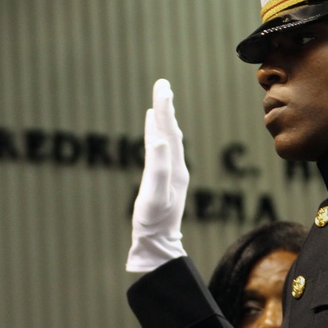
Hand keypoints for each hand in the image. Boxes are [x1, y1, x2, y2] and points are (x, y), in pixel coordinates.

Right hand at [126, 79, 188, 271]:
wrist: (158, 243)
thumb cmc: (154, 222)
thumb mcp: (155, 195)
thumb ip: (158, 167)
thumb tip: (158, 139)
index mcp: (175, 167)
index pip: (169, 132)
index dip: (164, 110)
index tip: (161, 89)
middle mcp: (176, 165)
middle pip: (170, 130)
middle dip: (165, 106)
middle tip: (161, 84)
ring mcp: (170, 170)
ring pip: (166, 136)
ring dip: (162, 116)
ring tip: (159, 97)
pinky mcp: (162, 176)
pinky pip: (159, 147)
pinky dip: (155, 131)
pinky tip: (152, 123)